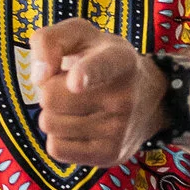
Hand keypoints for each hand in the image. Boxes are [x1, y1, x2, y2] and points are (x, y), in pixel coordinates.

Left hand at [30, 19, 166, 168]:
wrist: (149, 97)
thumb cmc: (101, 59)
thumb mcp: (81, 35)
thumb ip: (50, 40)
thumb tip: (39, 77)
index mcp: (119, 58)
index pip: (101, 66)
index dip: (85, 73)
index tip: (75, 82)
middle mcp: (124, 95)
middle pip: (50, 97)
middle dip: (49, 90)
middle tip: (69, 87)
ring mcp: (119, 129)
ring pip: (49, 124)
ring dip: (53, 114)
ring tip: (76, 106)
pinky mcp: (110, 155)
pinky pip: (56, 149)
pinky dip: (58, 137)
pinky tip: (77, 126)